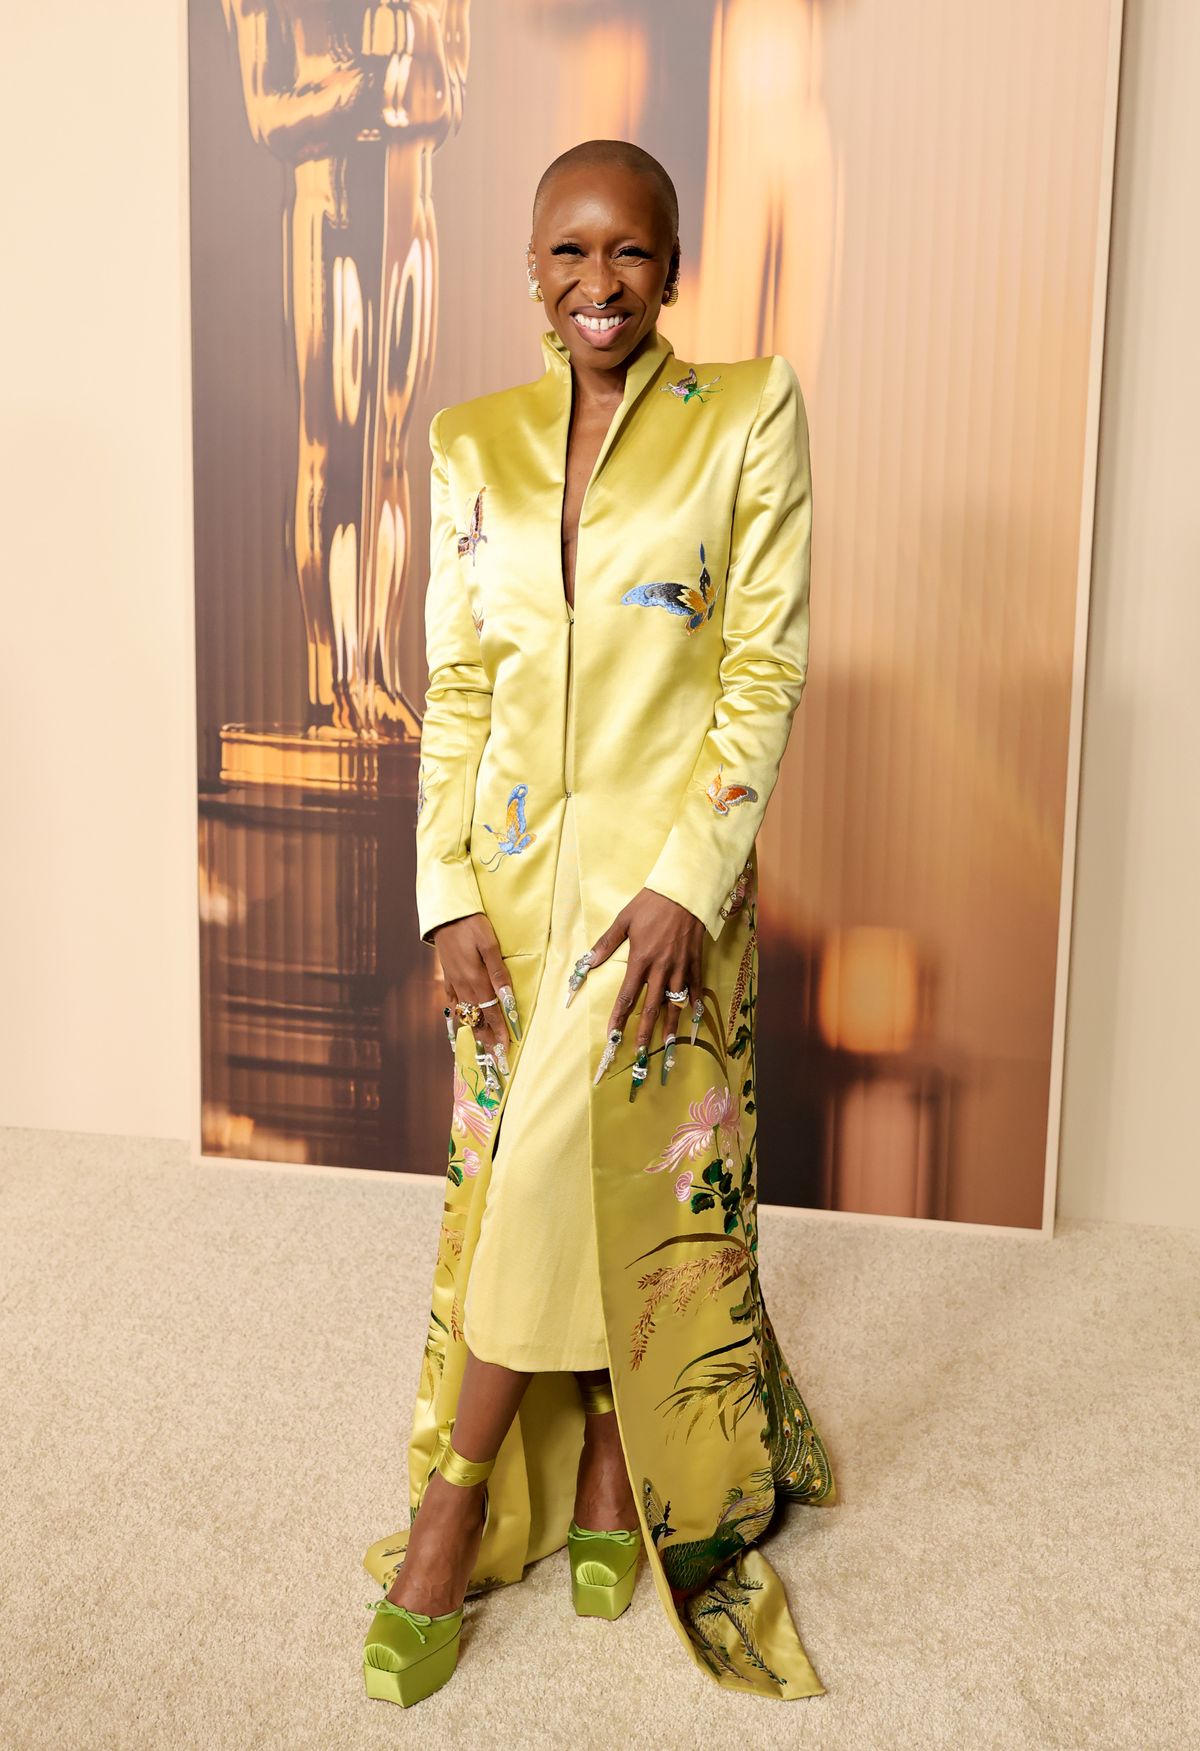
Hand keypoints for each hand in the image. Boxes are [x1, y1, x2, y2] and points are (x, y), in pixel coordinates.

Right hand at [430, 912, 520, 1089]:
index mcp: (476, 980)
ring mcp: (453, 983)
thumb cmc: (471, 924)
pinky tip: (464, 1021)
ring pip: (466, 1014)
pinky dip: (460, 1016)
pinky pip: (454, 1003)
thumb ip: (499, 972)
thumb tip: (507, 999)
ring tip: (483, 1048)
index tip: (507, 1050)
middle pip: (478, 1020)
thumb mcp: (489, 944)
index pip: (492, 1013)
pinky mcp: (447, 977)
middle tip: (497, 1060)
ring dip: (476, 1032)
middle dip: (488, 1040)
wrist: (445, 914)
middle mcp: (463, 986)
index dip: (500, 1032)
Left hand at [583, 889, 703, 1097]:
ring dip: (669, 1027)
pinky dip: (693, 1005)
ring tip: (667, 1047)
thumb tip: (587, 962)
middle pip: (651, 1008)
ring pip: (674, 1004)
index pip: (627, 996)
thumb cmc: (651, 904)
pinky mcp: (694, 963)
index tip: (612, 1037)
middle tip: (641, 1055)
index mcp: (641, 960)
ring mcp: (680, 968)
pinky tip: (692, 1020)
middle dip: (644, 1033)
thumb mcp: (624, 920)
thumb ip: (606, 944)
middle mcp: (661, 969)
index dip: (619, 1018)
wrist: (685, 893)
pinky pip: (694, 989)